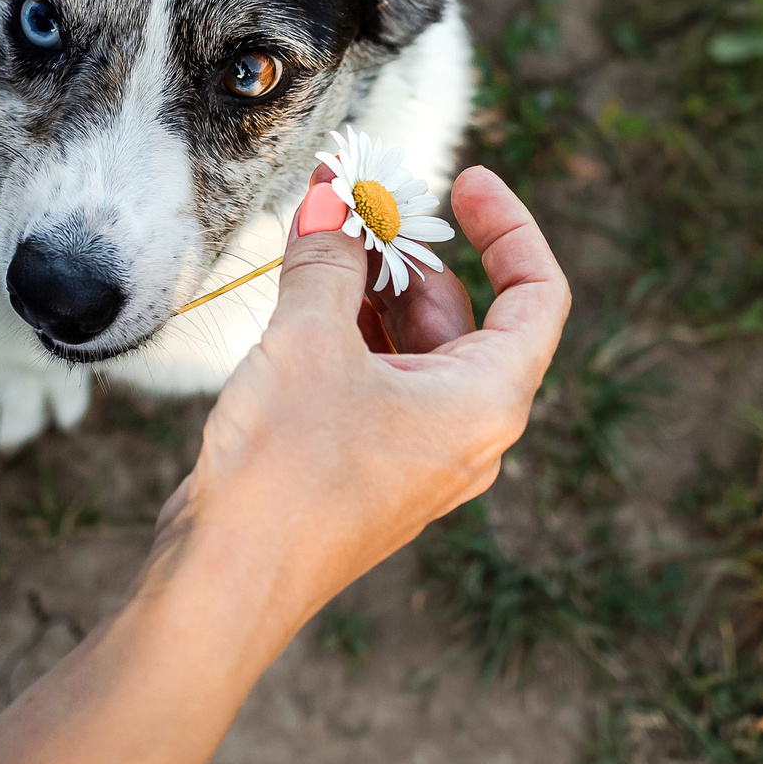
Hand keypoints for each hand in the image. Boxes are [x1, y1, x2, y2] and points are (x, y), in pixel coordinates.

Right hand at [0, 162, 567, 763]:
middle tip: (354, 201)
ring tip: (317, 239)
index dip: (509, 228)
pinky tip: (300, 295)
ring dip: (370, 287)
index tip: (463, 181)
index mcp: (486, 402)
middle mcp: (466, 431)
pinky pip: (376, 378)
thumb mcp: (309, 340)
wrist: (225, 582)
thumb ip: (328, 260)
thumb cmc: (286, 469)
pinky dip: (348, 330)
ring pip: (413, 345)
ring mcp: (416, 453)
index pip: (537, 296)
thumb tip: (331, 199)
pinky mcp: (367, 466)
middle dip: (409, 252)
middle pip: (464, 314)